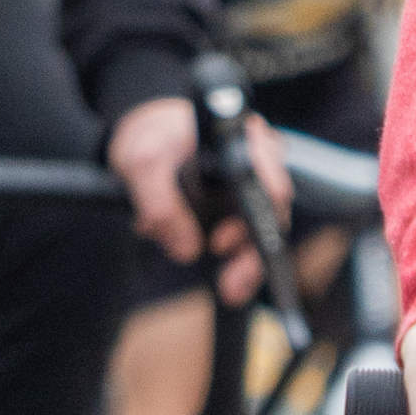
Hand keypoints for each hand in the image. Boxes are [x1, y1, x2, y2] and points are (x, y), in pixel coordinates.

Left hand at [108, 93, 274, 296]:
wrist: (147, 127)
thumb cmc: (151, 134)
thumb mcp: (144, 165)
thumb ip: (161, 204)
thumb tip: (186, 249)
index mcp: (240, 141)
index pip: (269, 184)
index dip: (254, 220)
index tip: (221, 244)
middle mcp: (257, 159)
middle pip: (272, 213)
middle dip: (251, 253)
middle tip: (231, 284)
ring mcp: (251, 182)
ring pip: (262, 227)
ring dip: (245, 260)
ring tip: (230, 287)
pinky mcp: (239, 200)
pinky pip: (248, 231)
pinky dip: (236, 254)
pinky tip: (222, 272)